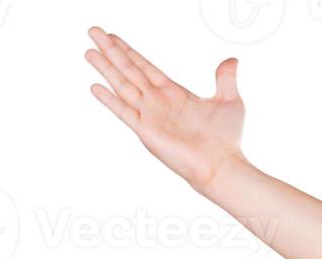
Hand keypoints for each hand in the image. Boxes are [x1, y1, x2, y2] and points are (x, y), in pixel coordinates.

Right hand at [84, 27, 246, 192]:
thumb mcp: (230, 101)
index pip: (145, 67)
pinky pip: (124, 111)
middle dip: (111, 51)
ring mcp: (150, 116)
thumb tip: (232, 60)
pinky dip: (109, 100)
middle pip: (129, 70)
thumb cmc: (226, 139)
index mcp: (174, 93)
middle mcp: (158, 102)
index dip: (129, 51)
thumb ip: (226, 79)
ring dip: (105, 68)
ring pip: (122, 85)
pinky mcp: (146, 131)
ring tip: (88, 51)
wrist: (221, 164)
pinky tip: (95, 87)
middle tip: (93, 31)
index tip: (113, 36)